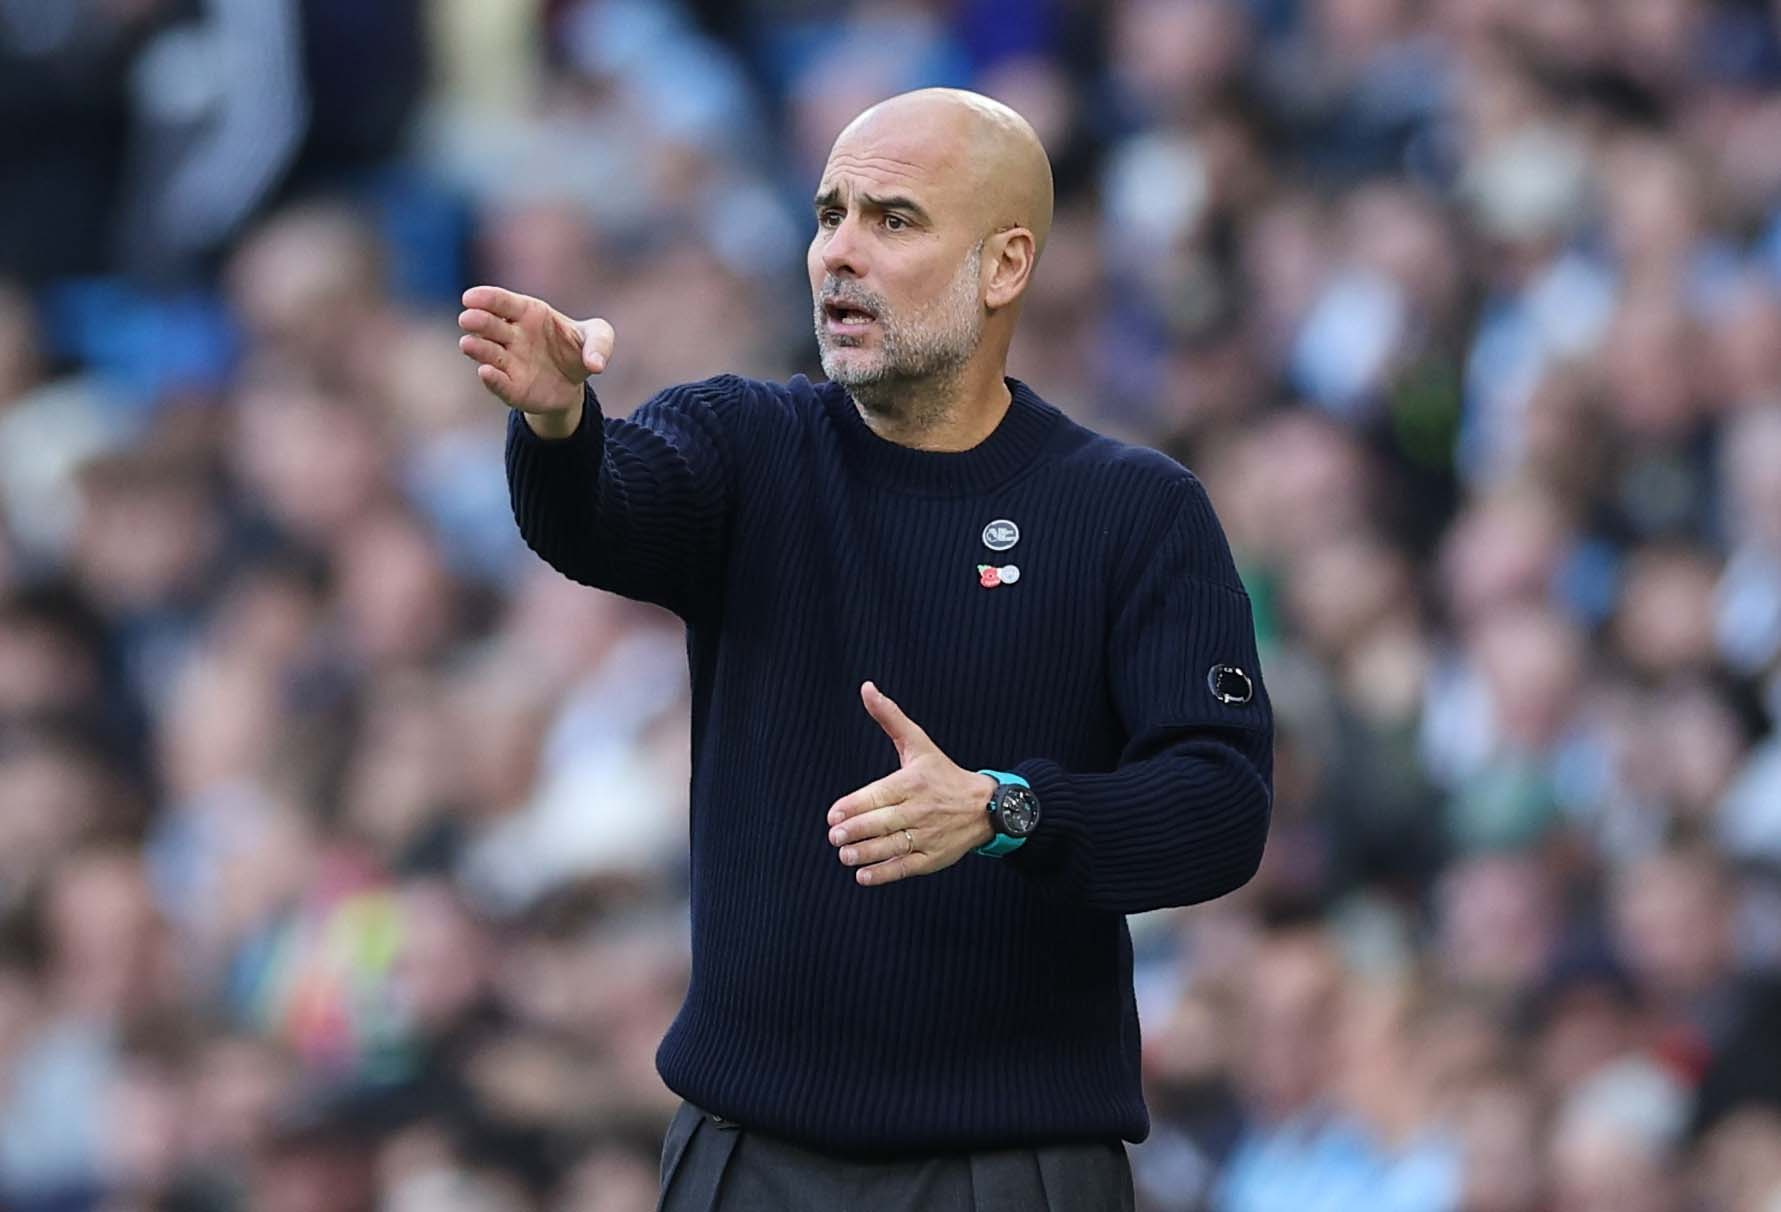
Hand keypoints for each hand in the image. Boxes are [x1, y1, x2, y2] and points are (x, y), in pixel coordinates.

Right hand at [458, 286, 614, 436]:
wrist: (573, 384)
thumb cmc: (579, 349)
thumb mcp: (599, 338)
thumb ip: (601, 343)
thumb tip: (596, 364)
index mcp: (529, 313)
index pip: (503, 302)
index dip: (486, 298)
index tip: (470, 298)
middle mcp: (512, 335)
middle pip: (490, 325)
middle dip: (478, 321)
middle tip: (467, 318)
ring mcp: (509, 361)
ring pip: (488, 352)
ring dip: (477, 348)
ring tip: (468, 344)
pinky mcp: (511, 387)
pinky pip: (498, 382)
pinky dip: (492, 379)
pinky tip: (486, 373)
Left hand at [826, 682, 998, 886]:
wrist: (986, 806)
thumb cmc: (943, 774)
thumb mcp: (919, 744)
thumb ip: (890, 717)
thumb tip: (866, 687)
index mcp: (913, 782)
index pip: (879, 795)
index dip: (854, 806)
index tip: (833, 814)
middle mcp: (921, 809)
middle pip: (883, 822)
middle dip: (855, 831)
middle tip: (834, 837)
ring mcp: (929, 835)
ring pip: (893, 846)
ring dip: (866, 853)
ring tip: (845, 855)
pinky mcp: (935, 858)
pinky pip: (906, 867)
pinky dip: (885, 873)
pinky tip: (864, 875)